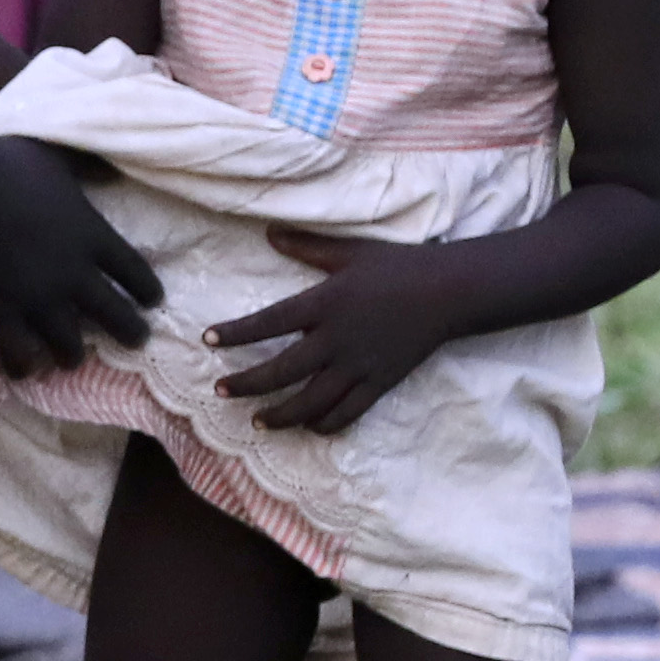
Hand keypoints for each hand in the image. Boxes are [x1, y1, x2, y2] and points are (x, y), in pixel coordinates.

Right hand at [0, 142, 160, 378]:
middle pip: (116, 318)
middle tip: (135, 340)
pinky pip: (18, 352)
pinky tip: (25, 370)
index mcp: (93, 237)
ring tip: (72, 359)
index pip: (136, 273)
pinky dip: (23, 365)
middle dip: (130, 334)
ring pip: (69, 347)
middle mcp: (75, 276)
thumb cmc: (13, 163)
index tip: (152, 300)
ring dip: (74, 355)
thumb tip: (112, 167)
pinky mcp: (2, 310)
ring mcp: (39, 298)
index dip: (148, 290)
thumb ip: (90, 167)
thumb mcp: (62, 157)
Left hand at [205, 226, 465, 431]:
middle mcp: (337, 339)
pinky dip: (324, 424)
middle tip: (220, 391)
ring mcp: (359, 366)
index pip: (268, 322)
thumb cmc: (399, 266)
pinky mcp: (380, 383)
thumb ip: (307, 246)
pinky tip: (308, 427)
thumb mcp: (350, 251)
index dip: (236, 333)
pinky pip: (347, 413)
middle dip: (246, 384)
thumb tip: (269, 233)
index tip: (207, 340)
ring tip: (257, 421)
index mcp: (326, 303)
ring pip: (311, 402)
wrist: (451, 292)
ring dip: (280, 415)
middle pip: (281, 371)